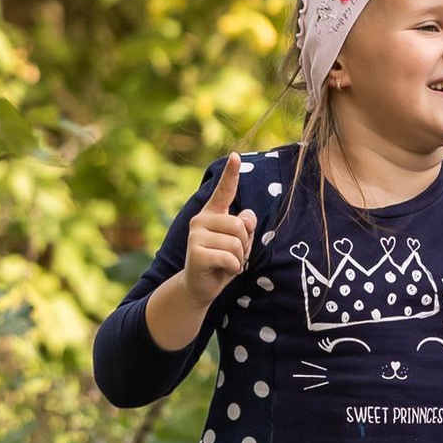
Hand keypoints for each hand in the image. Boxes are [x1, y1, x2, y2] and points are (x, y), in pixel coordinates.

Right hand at [180, 154, 257, 311]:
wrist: (200, 287)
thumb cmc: (223, 261)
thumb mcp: (240, 243)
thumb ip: (246, 228)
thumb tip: (247, 217)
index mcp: (214, 214)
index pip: (224, 191)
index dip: (231, 174)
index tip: (236, 156)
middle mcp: (201, 220)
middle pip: (241, 226)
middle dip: (245, 245)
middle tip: (232, 255)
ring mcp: (196, 236)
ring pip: (237, 244)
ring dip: (239, 258)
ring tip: (225, 263)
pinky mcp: (195, 253)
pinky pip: (230, 258)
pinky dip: (233, 269)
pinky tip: (221, 271)